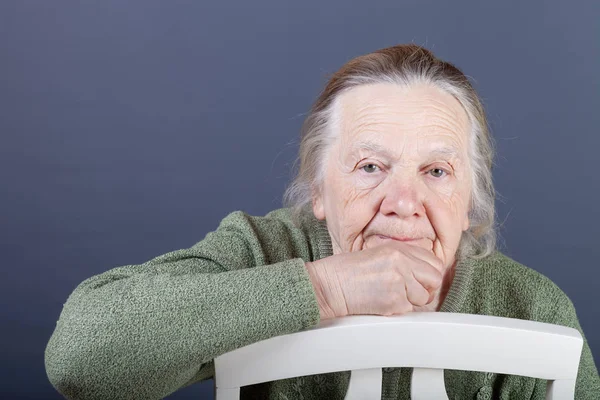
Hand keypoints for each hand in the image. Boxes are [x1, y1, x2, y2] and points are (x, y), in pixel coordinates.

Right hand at [305, 241, 443, 319]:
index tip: (420, 280)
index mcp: (398, 248)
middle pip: (434, 278)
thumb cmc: (347, 271)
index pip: (433, 261)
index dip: (428, 274)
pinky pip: (409, 309)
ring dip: (412, 301)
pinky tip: (382, 302)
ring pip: (424, 297)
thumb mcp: (378, 254)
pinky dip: (399, 310)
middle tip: (410, 292)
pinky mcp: (394, 300)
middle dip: (426, 288)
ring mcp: (399, 281)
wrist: (328, 285)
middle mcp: (401, 262)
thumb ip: (403, 260)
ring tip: (392, 296)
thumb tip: (424, 273)